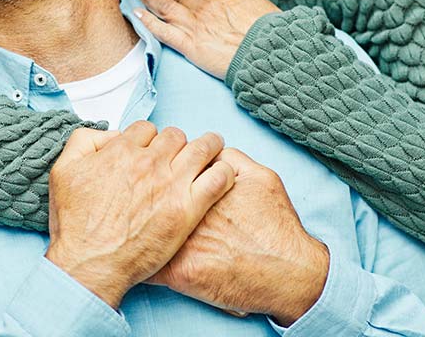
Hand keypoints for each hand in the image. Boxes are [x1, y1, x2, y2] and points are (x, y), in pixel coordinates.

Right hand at [44, 123, 235, 309]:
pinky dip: (224, 171)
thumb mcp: (64, 170)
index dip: (150, 138)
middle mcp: (149, 162)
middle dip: (178, 142)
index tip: (152, 150)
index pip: (147, 129)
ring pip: (202, 148)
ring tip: (213, 148)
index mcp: (122, 151)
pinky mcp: (188, 209)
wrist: (90, 265)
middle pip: (176, 136)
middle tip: (181, 153)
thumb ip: (84, 141)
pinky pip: (218, 179)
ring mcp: (171, 184)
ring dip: (209, 146)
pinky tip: (223, 174)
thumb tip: (110, 135)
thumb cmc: (76, 224)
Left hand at [132, 0, 279, 78]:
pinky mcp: (190, 45)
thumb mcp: (261, 8)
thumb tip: (241, 9)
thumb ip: (245, 6)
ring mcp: (195, 25)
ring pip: (165, 7)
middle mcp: (205, 6)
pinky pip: (163, 31)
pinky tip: (136, 15)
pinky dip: (148, 22)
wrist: (268, 49)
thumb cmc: (272, 32)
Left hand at [147, 148, 328, 325]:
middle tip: (139, 198)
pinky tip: (141, 258)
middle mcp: (188, 210)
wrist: (290, 273)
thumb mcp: (261, 177)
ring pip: (142, 227)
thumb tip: (212, 151)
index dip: (159, 171)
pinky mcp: (180, 273)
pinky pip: (147, 265)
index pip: (166, 168)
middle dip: (141, 194)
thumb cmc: (278, 228)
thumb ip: (232, 159)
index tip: (157, 177)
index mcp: (203, 186)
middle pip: (150, 194)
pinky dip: (142, 261)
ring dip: (136, 225)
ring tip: (134, 224)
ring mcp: (182, 242)